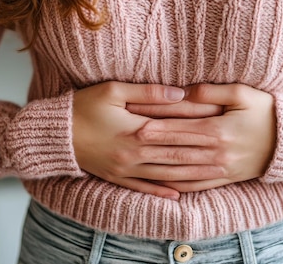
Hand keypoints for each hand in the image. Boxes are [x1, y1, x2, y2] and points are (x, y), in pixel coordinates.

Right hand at [72, 81, 226, 198]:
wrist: (54, 134)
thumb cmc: (83, 106)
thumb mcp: (113, 90)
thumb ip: (148, 92)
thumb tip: (180, 92)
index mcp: (136, 129)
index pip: (177, 128)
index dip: (201, 124)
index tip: (222, 120)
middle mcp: (134, 153)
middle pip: (177, 154)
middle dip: (205, 153)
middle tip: (228, 151)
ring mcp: (126, 169)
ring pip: (166, 174)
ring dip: (191, 174)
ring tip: (214, 173)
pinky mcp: (117, 177)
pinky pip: (144, 187)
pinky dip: (163, 191)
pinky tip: (179, 193)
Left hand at [136, 83, 276, 191]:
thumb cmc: (266, 112)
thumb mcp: (243, 94)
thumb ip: (213, 92)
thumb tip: (185, 92)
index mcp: (220, 130)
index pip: (181, 129)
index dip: (158, 127)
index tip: (136, 125)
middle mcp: (217, 153)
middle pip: (177, 151)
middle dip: (150, 148)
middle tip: (128, 145)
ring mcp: (220, 169)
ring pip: (182, 172)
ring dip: (157, 168)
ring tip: (137, 165)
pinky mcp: (225, 178)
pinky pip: (196, 186)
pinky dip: (177, 187)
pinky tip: (161, 184)